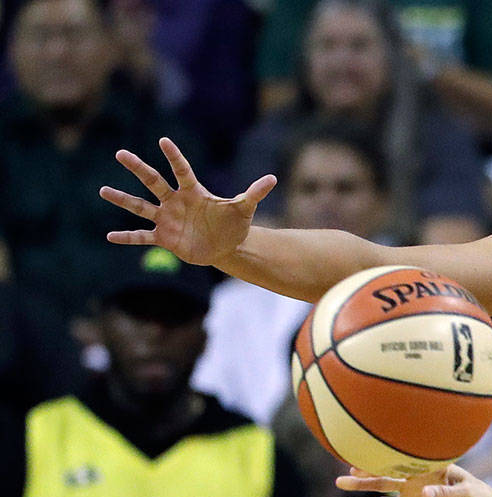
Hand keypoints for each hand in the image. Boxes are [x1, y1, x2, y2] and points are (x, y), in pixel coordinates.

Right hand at [99, 137, 275, 265]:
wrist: (225, 246)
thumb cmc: (233, 224)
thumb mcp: (244, 210)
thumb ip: (254, 194)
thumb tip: (273, 179)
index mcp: (193, 192)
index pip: (182, 170)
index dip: (174, 157)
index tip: (164, 141)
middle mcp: (175, 202)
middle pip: (153, 182)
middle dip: (138, 168)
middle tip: (120, 153)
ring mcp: (167, 219)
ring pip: (141, 207)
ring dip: (123, 200)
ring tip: (103, 190)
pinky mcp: (164, 238)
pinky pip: (142, 236)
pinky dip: (127, 237)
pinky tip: (110, 237)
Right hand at [336, 465, 491, 496]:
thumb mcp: (466, 495)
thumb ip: (446, 493)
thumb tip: (424, 493)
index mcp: (431, 464)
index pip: (407, 457)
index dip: (390, 455)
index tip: (371, 453)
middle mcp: (417, 473)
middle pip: (388, 468)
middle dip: (368, 468)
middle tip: (347, 468)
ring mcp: (410, 488)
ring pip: (382, 485)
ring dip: (362, 484)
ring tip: (340, 483)